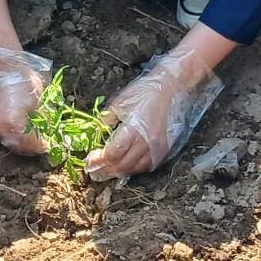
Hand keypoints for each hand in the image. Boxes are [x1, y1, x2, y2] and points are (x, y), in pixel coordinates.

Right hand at [0, 46, 50, 154]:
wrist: (5, 61)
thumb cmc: (24, 77)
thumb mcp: (40, 100)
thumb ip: (44, 120)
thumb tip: (52, 132)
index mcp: (13, 122)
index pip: (30, 143)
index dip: (42, 145)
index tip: (51, 144)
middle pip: (18, 145)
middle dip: (33, 146)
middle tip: (46, 142)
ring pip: (10, 140)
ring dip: (24, 141)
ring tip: (37, 136)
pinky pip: (4, 132)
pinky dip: (16, 133)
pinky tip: (26, 128)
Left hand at [86, 47, 224, 180]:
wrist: (171, 88)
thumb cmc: (145, 92)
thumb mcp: (119, 103)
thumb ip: (106, 121)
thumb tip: (96, 135)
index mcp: (134, 128)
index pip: (113, 152)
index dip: (99, 159)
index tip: (89, 160)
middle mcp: (147, 141)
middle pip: (123, 164)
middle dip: (105, 170)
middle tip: (93, 171)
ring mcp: (157, 147)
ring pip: (135, 168)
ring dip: (118, 172)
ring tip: (106, 172)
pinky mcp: (164, 149)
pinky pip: (147, 165)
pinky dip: (134, 169)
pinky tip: (124, 167)